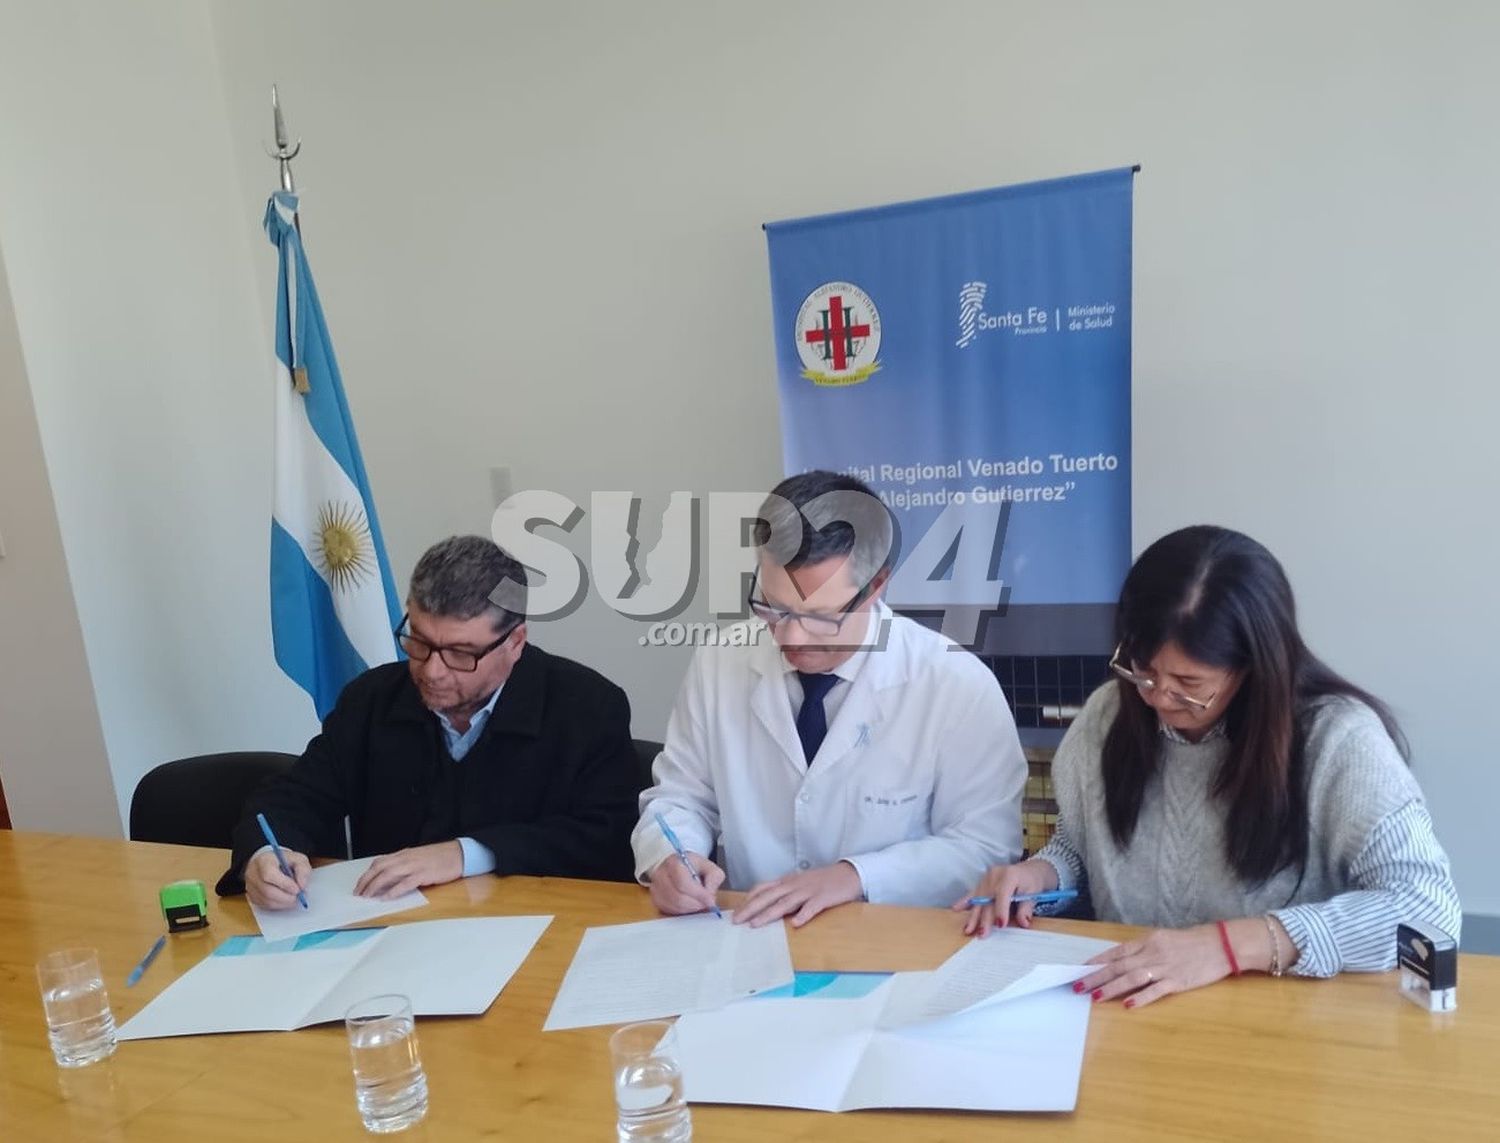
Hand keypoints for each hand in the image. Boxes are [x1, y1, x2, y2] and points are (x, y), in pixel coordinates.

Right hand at [244, 847, 310, 909]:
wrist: (270, 863)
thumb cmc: (284, 861)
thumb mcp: (297, 859)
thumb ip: (303, 870)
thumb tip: (302, 885)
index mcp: (264, 861)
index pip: (269, 874)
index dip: (284, 884)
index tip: (298, 889)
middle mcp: (253, 874)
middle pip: (267, 890)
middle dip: (286, 897)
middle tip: (298, 897)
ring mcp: (251, 886)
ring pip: (266, 900)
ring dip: (283, 903)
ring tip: (294, 898)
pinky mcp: (252, 896)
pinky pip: (265, 905)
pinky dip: (278, 905)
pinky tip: (286, 900)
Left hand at [353, 842, 463, 898]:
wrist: (460, 854)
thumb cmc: (440, 857)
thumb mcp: (418, 858)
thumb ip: (405, 864)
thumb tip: (390, 877)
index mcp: (404, 854)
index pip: (379, 862)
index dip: (367, 874)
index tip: (360, 885)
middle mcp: (406, 858)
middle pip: (379, 868)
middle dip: (366, 881)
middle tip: (358, 893)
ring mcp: (415, 865)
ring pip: (388, 874)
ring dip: (375, 886)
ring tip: (367, 897)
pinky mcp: (424, 874)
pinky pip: (405, 883)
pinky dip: (394, 891)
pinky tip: (387, 898)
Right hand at [647, 853, 724, 915]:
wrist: (676, 867)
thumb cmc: (691, 867)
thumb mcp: (708, 866)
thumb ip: (714, 878)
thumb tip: (710, 895)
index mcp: (674, 862)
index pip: (683, 882)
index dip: (698, 894)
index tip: (710, 900)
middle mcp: (661, 874)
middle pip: (678, 897)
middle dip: (695, 904)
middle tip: (706, 904)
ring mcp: (656, 888)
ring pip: (674, 906)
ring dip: (690, 908)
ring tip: (698, 903)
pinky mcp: (656, 900)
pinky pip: (669, 911)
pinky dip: (682, 911)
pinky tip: (689, 905)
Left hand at [734, 861, 862, 928]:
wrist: (848, 874)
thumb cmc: (822, 881)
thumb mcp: (799, 883)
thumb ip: (785, 892)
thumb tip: (767, 904)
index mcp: (788, 882)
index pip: (763, 888)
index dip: (748, 900)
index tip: (736, 912)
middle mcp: (794, 885)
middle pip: (769, 896)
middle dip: (751, 908)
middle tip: (736, 921)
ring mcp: (808, 891)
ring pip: (785, 903)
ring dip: (769, 914)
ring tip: (755, 924)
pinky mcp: (823, 898)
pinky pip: (812, 907)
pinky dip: (803, 915)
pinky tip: (795, 924)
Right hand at [953, 859, 1057, 936]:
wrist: (1030, 870)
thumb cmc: (1032, 882)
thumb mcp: (1034, 894)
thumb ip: (1026, 909)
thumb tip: (1023, 923)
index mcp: (1010, 876)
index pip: (1003, 894)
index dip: (1001, 910)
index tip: (1000, 925)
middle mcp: (995, 875)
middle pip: (988, 899)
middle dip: (984, 918)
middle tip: (982, 934)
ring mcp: (987, 878)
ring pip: (978, 899)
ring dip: (973, 916)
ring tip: (968, 929)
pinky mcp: (982, 882)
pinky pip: (973, 892)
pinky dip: (964, 901)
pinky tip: (956, 909)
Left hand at [1075, 924, 1233, 1008]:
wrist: (1221, 945)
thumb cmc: (1193, 942)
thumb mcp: (1164, 939)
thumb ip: (1145, 949)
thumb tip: (1124, 961)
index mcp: (1148, 940)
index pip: (1117, 951)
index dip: (1098, 961)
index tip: (1081, 969)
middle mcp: (1153, 952)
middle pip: (1119, 965)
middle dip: (1097, 976)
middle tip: (1078, 985)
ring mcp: (1165, 967)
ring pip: (1132, 977)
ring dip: (1112, 987)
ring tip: (1095, 996)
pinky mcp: (1178, 981)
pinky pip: (1156, 990)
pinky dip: (1141, 997)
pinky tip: (1128, 1005)